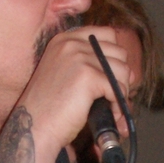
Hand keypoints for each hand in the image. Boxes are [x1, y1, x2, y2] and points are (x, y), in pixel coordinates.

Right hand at [20, 26, 131, 150]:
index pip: (107, 34)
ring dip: (121, 91)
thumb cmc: (50, 108)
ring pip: (122, 70)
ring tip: (110, 107)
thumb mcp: (66, 74)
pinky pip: (118, 88)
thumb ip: (91, 64)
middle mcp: (71, 43)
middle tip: (112, 96)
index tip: (111, 76)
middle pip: (118, 51)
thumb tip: (129, 70)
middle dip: (120, 76)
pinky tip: (108, 113)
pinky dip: (118, 104)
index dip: (114, 57)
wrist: (34, 127)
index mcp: (65, 39)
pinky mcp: (87, 76)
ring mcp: (79, 57)